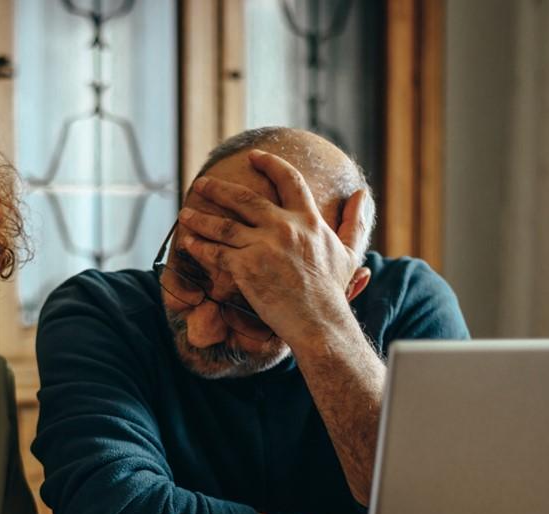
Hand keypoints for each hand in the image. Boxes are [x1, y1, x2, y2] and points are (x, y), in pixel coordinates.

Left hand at [177, 150, 373, 346]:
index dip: (269, 164)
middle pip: (244, 198)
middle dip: (219, 189)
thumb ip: (354, 221)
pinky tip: (188, 243)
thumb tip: (363, 195)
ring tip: (186, 213)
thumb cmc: (333, 291)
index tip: (254, 156)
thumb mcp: (350, 252)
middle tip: (203, 184)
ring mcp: (263, 246)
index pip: (288, 180)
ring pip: (223, 225)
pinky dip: (199, 246)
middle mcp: (284, 227)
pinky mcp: (245, 268)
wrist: (319, 322)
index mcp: (309, 220)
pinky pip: (215, 253)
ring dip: (201, 218)